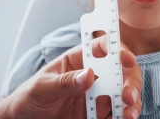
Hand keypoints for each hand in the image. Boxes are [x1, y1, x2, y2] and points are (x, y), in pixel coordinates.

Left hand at [4, 35, 141, 118]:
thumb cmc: (28, 98)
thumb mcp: (42, 87)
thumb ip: (64, 82)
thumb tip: (89, 75)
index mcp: (79, 60)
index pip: (103, 48)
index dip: (118, 50)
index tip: (127, 59)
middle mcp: (93, 76)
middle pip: (121, 71)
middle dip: (130, 81)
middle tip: (128, 96)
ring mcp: (97, 96)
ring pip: (123, 93)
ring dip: (131, 102)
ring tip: (129, 114)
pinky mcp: (97, 115)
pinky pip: (116, 114)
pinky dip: (123, 117)